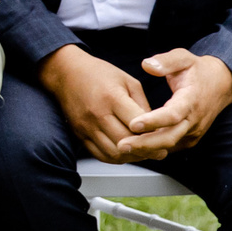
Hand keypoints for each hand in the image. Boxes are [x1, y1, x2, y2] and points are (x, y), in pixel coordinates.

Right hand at [40, 43, 149, 163]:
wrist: (65, 73)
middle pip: (127, 142)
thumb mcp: (128, 81)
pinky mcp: (79, 134)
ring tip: (144, 153)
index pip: (139, 123)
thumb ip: (142, 104)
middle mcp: (97, 114)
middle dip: (148, 149)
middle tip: (160, 151)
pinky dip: (116, 158)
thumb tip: (154, 127)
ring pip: (114, 153)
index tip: (166, 136)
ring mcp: (86, 126)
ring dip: (133, 157)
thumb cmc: (98, 73)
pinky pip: (100, 155)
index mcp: (112, 97)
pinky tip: (126, 153)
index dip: (155, 133)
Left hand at [125, 50, 231, 158]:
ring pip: (169, 145)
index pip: (173, 114)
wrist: (221, 84)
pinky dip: (153, 149)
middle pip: (170, 137)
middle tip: (121, 145)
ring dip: (147, 149)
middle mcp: (194, 120)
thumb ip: (166, 61)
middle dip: (145, 143)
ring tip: (122, 149)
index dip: (153, 121)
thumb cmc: (197, 70)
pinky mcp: (189, 137)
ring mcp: (193, 131)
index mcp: (191, 100)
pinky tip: (133, 149)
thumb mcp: (183, 57)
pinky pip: (170, 146)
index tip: (133, 124)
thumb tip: (146, 65)